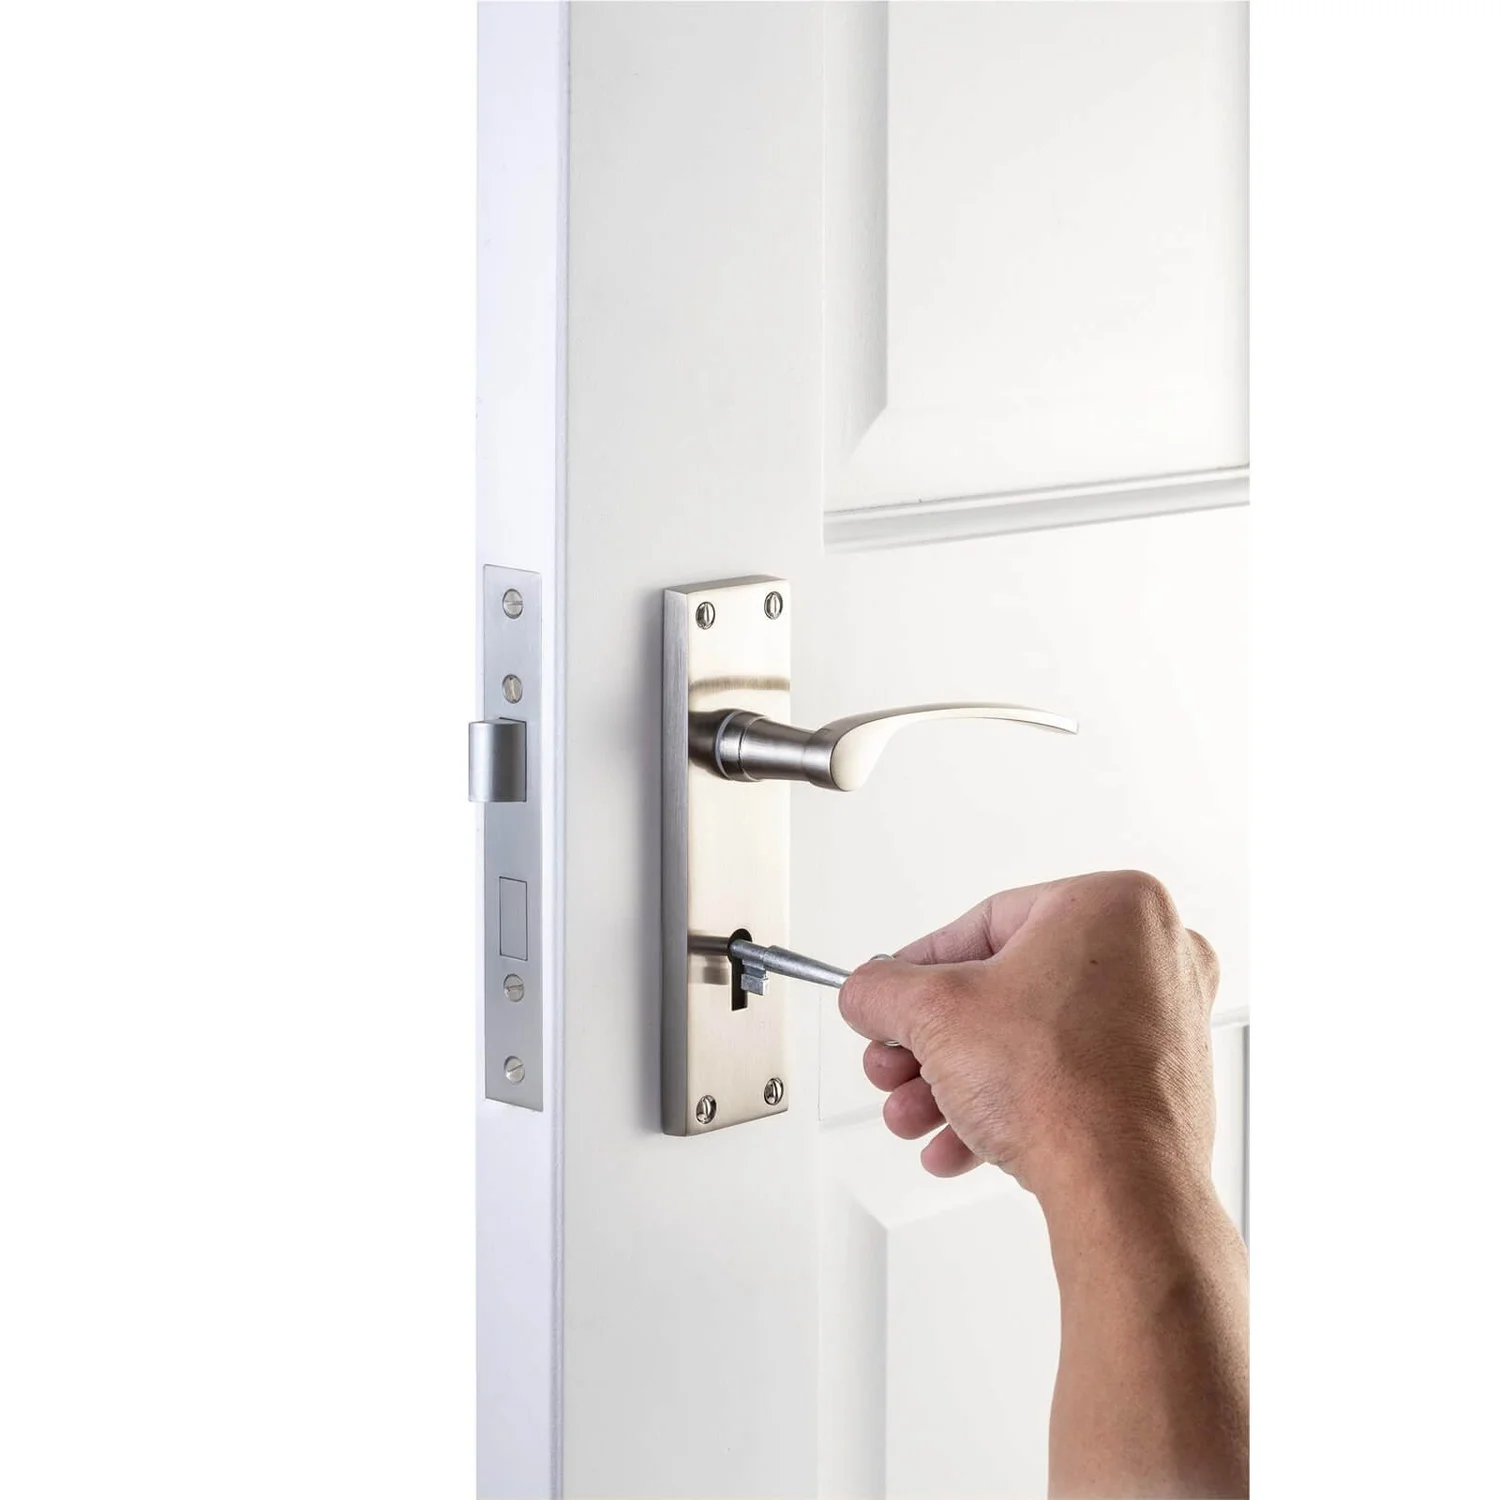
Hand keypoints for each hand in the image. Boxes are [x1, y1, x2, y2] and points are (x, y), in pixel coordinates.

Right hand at [838, 870, 1220, 1205]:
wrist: (1123, 1188)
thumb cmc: (1063, 1089)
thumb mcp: (933, 1014)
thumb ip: (881, 989)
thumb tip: (868, 992)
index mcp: (1112, 905)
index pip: (983, 924)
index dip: (918, 969)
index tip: (890, 995)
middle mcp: (1152, 953)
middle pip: (1004, 989)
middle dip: (933, 1041)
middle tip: (897, 1065)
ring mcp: (1164, 1020)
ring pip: (1030, 1039)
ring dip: (958, 1080)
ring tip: (917, 1114)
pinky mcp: (1162, 1080)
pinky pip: (1066, 1077)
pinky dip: (1009, 1103)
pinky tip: (959, 1141)